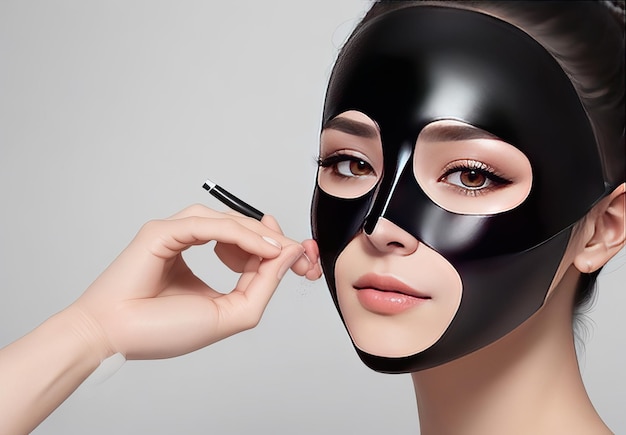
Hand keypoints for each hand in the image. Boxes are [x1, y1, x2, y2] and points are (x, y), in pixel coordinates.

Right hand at [70, 204, 321, 360]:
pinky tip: (261, 248)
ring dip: (258, 235)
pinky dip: (237, 234)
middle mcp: (190, 244)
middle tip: (299, 252)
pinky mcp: (162, 231)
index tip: (303, 257)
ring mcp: (175, 235)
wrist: (116, 336)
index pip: (247, 247)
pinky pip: (207, 225)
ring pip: (227, 221)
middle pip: (242, 228)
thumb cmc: (163, 330)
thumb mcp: (230, 313)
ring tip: (276, 253)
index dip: (277, 249)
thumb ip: (263, 284)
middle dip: (275, 239)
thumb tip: (289, 255)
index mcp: (201, 266)